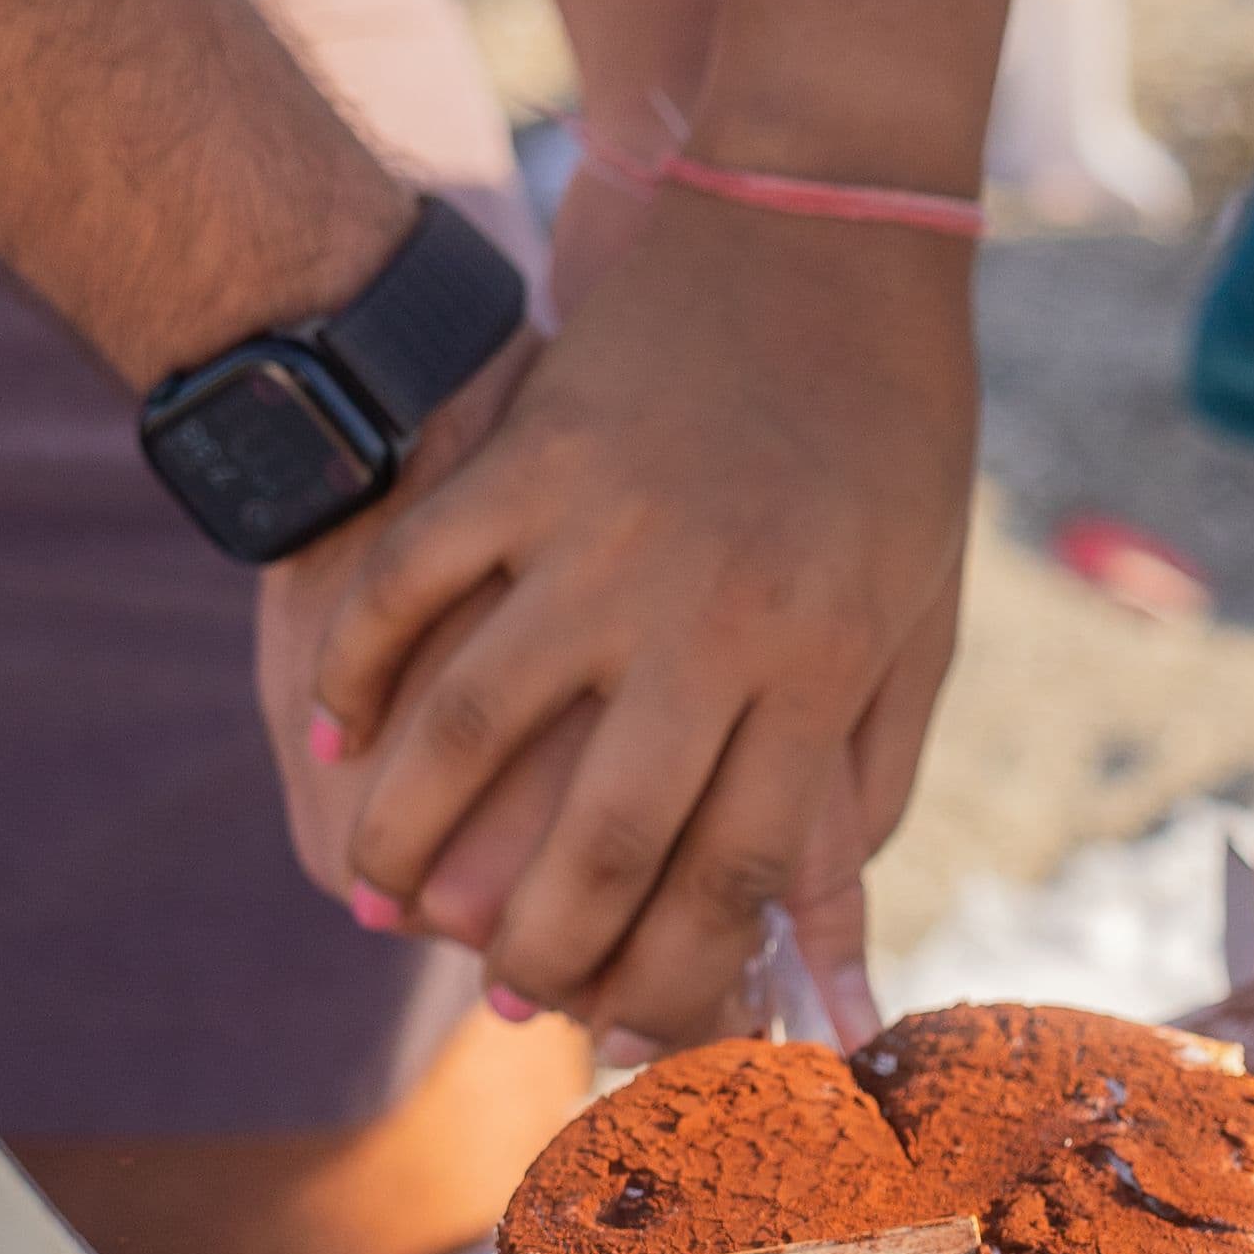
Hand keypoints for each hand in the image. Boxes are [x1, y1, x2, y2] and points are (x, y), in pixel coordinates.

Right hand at [272, 188, 977, 1047]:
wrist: (832, 223)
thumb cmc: (893, 440)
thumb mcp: (915, 622)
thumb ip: (862, 792)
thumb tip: (832, 972)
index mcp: (817, 667)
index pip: (730, 875)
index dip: (672, 977)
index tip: (630, 1030)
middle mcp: (708, 617)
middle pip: (595, 838)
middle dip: (538, 950)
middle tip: (505, 996)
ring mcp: (602, 535)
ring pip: (468, 733)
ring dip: (409, 839)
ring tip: (384, 900)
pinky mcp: (525, 458)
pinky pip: (409, 590)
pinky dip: (359, 674)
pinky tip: (338, 745)